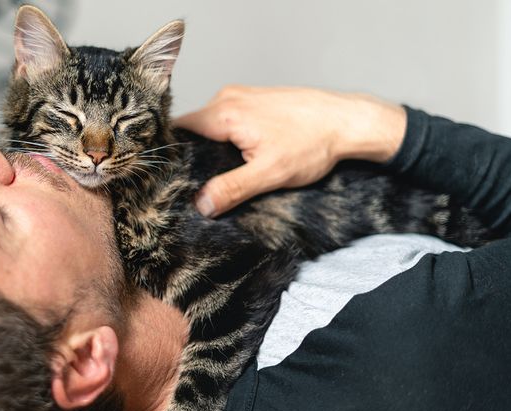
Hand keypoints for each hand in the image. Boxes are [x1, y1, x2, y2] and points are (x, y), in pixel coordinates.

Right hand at [175, 86, 406, 216]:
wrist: (349, 122)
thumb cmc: (314, 143)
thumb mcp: (270, 174)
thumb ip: (232, 189)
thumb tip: (201, 204)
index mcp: (225, 113)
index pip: (179, 130)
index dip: (173, 154)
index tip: (172, 177)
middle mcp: (228, 98)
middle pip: (193, 128)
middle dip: (193, 154)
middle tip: (197, 182)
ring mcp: (242, 96)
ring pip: (210, 125)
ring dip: (212, 147)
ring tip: (221, 172)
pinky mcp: (254, 101)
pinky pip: (227, 120)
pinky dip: (227, 139)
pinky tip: (240, 157)